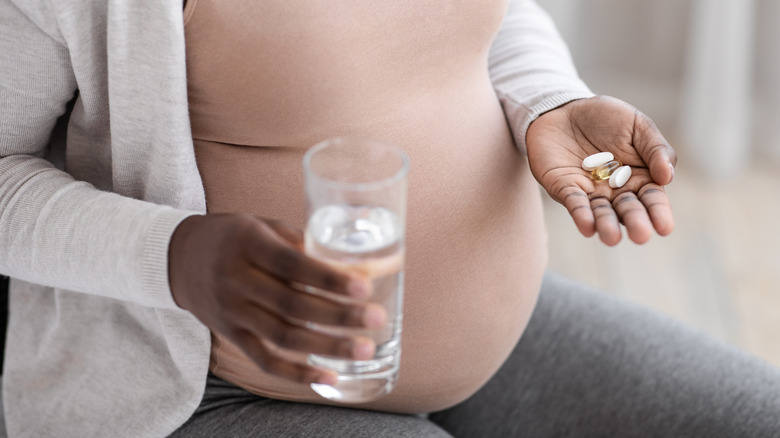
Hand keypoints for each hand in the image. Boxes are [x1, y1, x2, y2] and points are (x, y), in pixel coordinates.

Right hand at [168, 214, 385, 385]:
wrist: (178, 257)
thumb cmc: (232, 236)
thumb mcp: (261, 225)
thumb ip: (301, 241)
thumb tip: (352, 259)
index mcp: (248, 244)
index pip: (292, 265)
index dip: (329, 278)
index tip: (364, 286)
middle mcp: (236, 280)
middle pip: (292, 305)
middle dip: (339, 315)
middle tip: (376, 319)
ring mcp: (231, 312)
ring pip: (283, 336)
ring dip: (327, 346)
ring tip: (364, 350)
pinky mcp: (230, 335)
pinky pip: (264, 359)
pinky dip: (296, 373)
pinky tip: (328, 378)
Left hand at [526, 95, 676, 244]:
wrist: (564, 108)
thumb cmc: (605, 118)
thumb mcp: (637, 125)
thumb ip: (655, 149)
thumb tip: (667, 177)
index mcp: (640, 177)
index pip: (652, 198)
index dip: (658, 212)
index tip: (664, 228)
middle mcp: (616, 190)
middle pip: (627, 210)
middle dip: (634, 222)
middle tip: (640, 235)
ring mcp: (590, 192)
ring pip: (600, 212)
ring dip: (606, 225)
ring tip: (612, 238)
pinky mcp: (565, 189)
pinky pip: (574, 203)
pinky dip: (580, 214)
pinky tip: (587, 226)